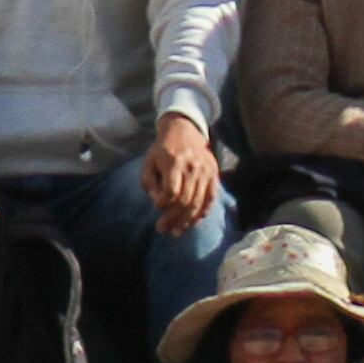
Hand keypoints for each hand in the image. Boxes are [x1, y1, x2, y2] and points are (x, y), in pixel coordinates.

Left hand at [146, 110, 219, 230]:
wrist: (185, 131)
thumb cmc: (163, 149)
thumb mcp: (149, 161)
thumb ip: (149, 182)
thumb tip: (157, 202)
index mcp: (175, 162)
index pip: (172, 191)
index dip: (163, 204)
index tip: (156, 208)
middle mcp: (193, 167)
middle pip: (185, 200)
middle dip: (173, 218)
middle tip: (163, 230)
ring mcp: (206, 172)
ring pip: (198, 203)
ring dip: (186, 221)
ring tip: (176, 232)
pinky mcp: (214, 176)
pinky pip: (210, 200)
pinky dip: (201, 213)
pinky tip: (192, 223)